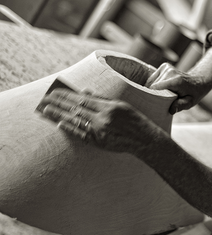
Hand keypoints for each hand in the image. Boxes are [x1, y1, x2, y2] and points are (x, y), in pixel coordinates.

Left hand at [38, 89, 157, 154]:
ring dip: (59, 115)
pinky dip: (70, 128)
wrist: (145, 140)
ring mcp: (100, 131)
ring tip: (46, 110)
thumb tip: (84, 92)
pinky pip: (81, 134)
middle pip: (75, 109)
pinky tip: (60, 123)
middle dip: (58, 103)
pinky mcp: (99, 142)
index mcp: (109, 107)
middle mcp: (103, 119)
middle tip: (44, 99)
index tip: (55, 92)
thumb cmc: (135, 121)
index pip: (82, 99)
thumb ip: (102, 99)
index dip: (66, 95)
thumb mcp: (122, 105)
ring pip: (75, 120)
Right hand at [147, 63, 211, 113]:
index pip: (155, 88)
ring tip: (165, 92)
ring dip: (155, 89)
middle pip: (152, 85)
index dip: (154, 96)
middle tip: (164, 99)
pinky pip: (153, 77)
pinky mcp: (165, 66)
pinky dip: (155, 83)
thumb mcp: (190, 102)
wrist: (198, 82)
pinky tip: (163, 87)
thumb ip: (180, 105)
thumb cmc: (193, 94)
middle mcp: (170, 71)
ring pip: (151, 81)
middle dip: (155, 93)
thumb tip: (171, 110)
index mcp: (176, 80)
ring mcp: (167, 67)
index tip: (156, 102)